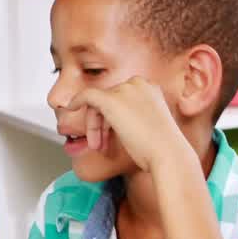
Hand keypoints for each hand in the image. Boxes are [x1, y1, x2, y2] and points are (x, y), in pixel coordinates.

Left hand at [67, 76, 188, 172]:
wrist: (168, 154)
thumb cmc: (162, 148)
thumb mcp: (150, 127)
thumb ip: (136, 118)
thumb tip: (124, 122)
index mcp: (151, 88)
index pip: (123, 98)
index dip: (112, 119)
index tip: (111, 137)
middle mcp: (139, 84)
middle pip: (109, 100)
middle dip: (101, 123)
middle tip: (100, 145)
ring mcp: (124, 90)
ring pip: (98, 103)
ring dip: (95, 126)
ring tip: (97, 147)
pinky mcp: (110, 100)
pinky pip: (87, 95)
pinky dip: (76, 101)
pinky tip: (69, 108)